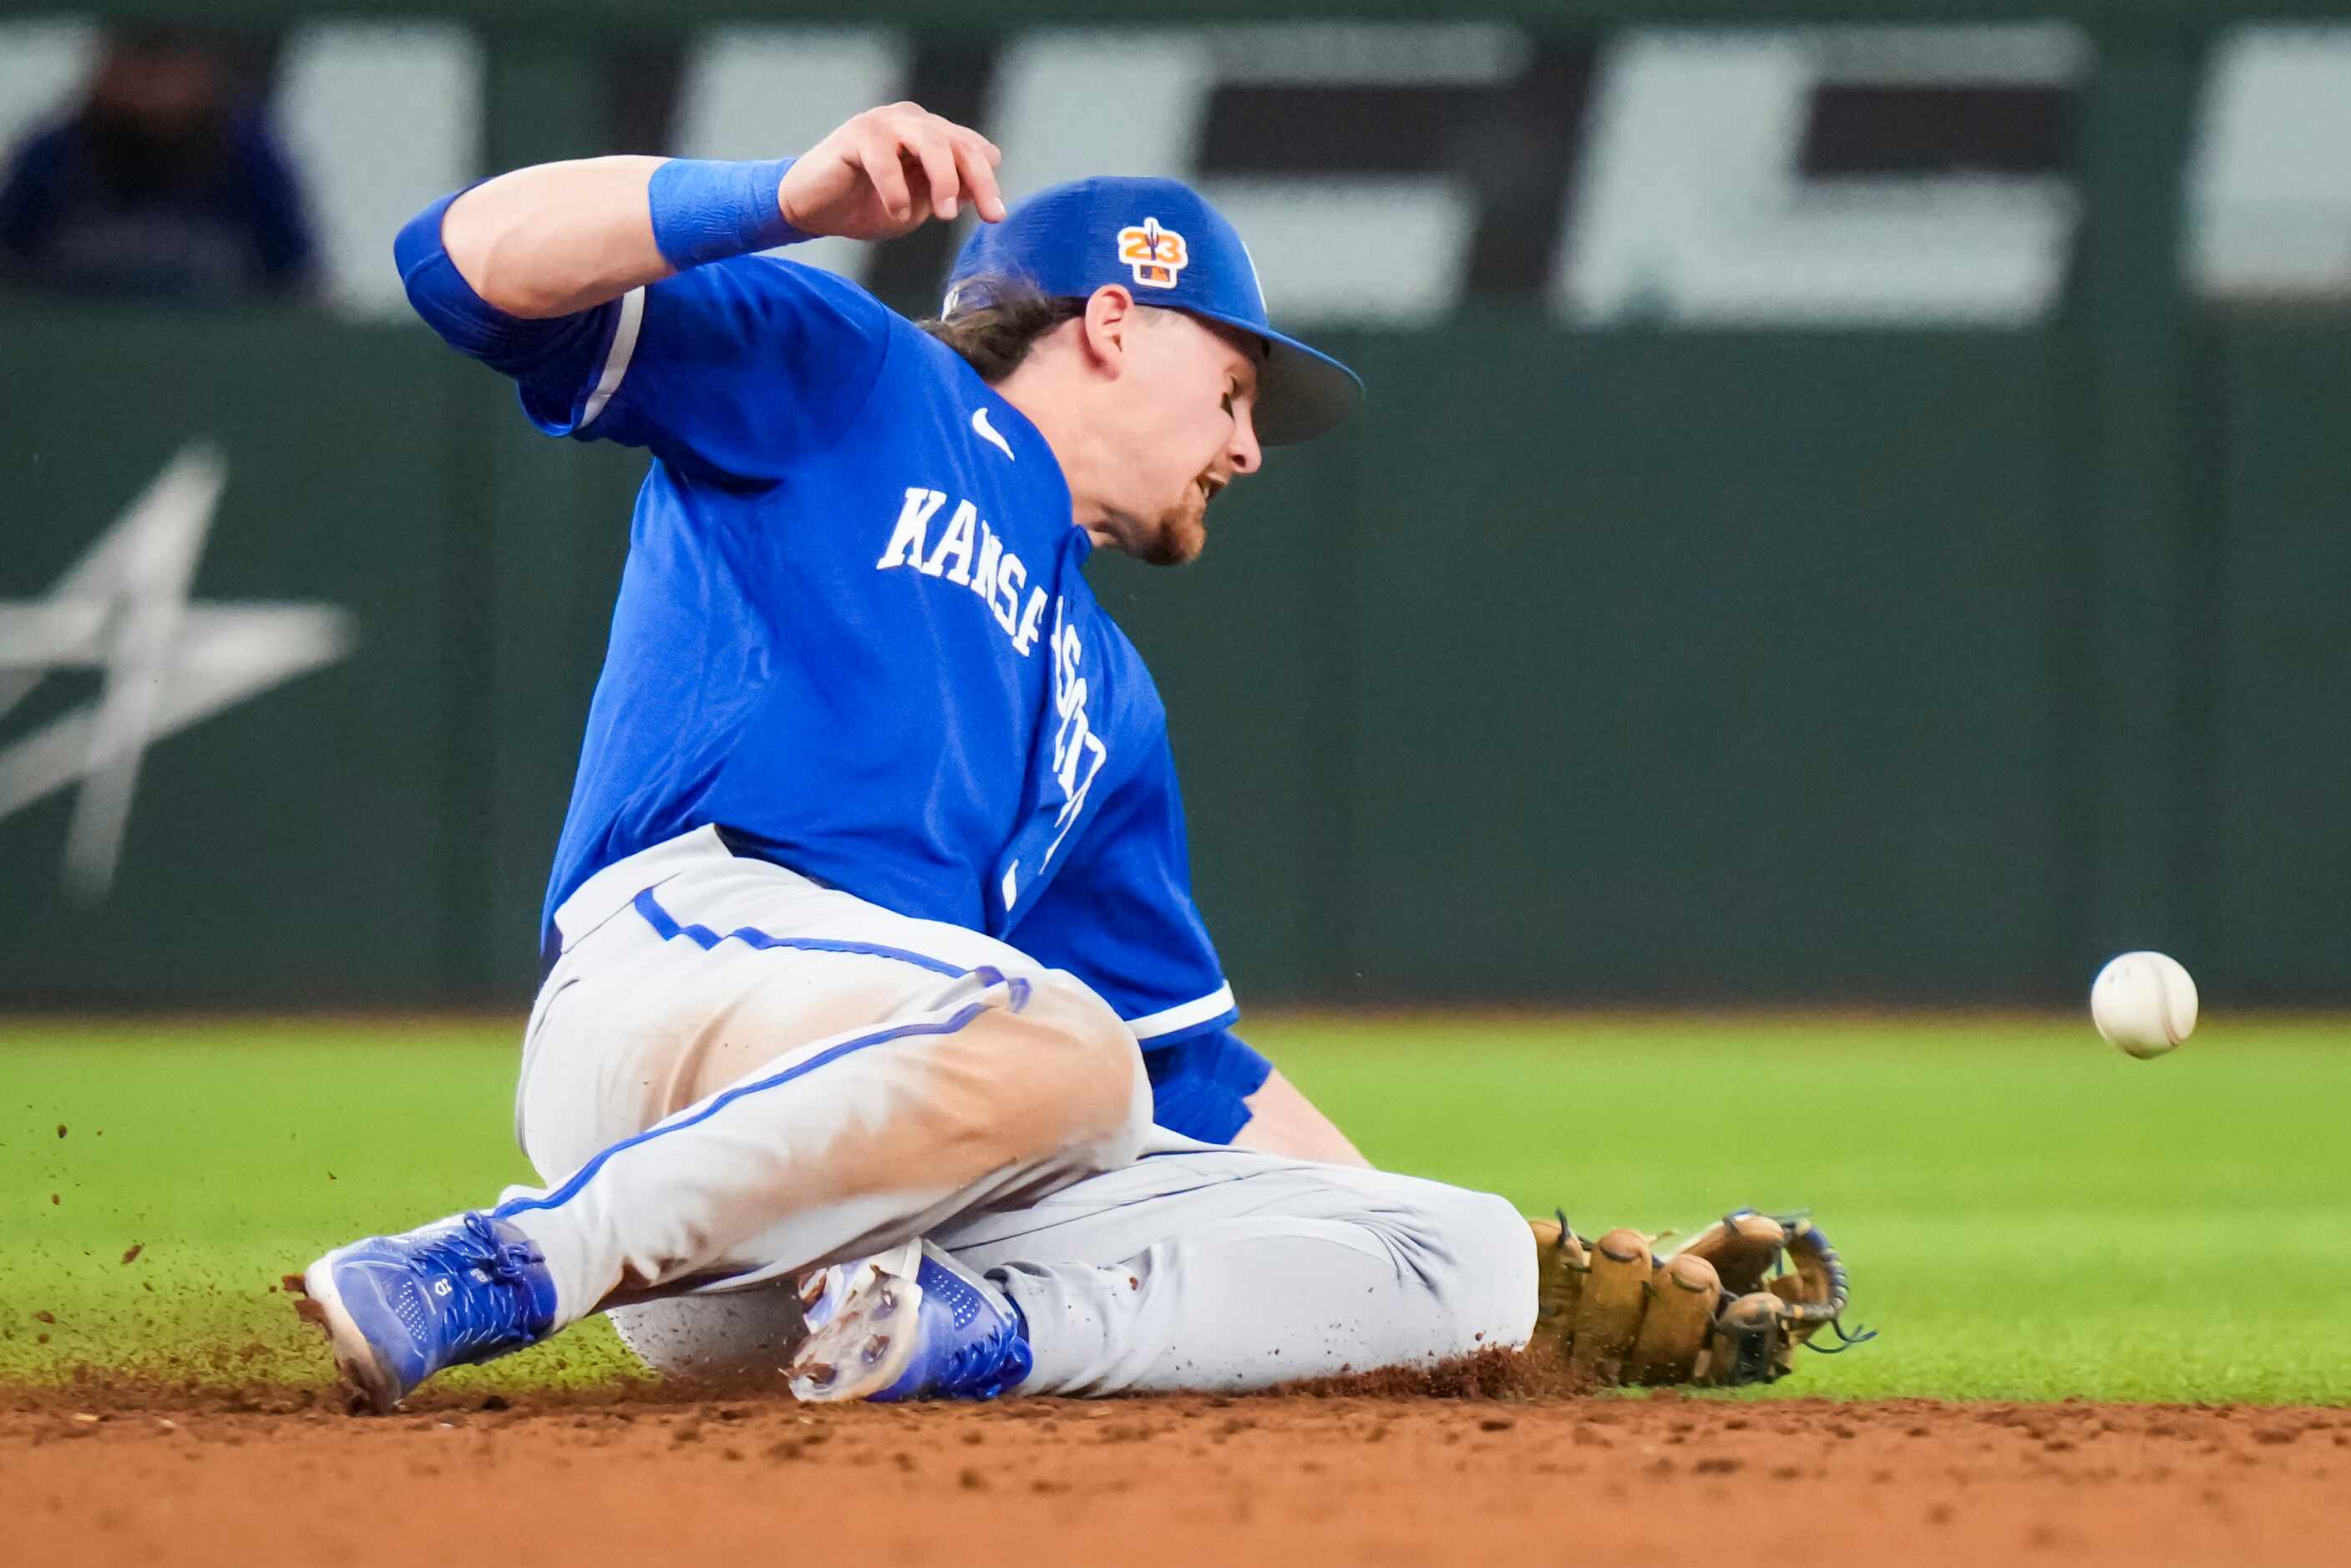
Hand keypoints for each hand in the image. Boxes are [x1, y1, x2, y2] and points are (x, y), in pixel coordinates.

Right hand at [779, 102, 1006, 240]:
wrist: (812, 209)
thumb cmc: (865, 205)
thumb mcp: (917, 205)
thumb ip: (945, 194)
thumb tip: (976, 189)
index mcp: (929, 134)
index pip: (970, 149)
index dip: (987, 179)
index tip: (995, 215)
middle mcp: (910, 121)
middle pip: (956, 142)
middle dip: (978, 179)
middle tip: (989, 215)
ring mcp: (882, 123)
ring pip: (928, 141)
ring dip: (944, 178)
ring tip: (945, 215)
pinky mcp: (855, 134)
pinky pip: (884, 157)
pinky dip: (895, 188)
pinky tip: (896, 212)